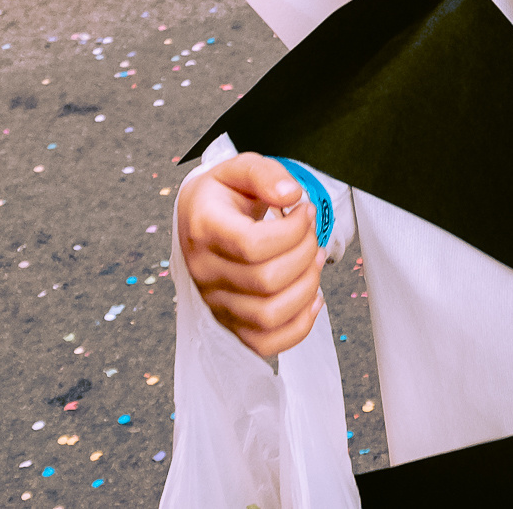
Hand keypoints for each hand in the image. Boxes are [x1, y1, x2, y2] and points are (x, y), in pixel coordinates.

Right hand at [177, 154, 325, 356]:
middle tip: (311, 233)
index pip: (252, 244)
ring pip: (269, 315)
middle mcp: (204, 271)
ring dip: (307, 287)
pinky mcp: (229, 323)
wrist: (198, 219)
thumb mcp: (239, 168)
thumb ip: (266, 174)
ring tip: (313, 259)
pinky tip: (312, 297)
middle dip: (304, 253)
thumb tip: (292, 194)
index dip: (292, 229)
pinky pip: (265, 343)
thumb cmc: (222, 196)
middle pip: (267, 281)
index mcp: (204, 229)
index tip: (304, 210)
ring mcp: (215, 302)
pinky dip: (298, 326)